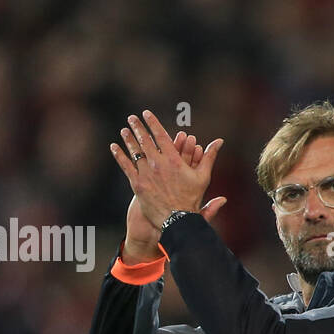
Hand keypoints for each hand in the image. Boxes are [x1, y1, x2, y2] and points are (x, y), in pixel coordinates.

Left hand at [110, 110, 224, 231]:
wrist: (177, 220)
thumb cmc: (192, 199)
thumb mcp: (203, 176)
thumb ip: (209, 157)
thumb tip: (220, 141)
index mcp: (173, 160)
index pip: (160, 135)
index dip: (153, 122)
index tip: (146, 113)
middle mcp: (158, 164)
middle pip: (145, 140)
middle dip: (137, 127)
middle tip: (132, 118)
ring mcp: (146, 173)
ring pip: (134, 151)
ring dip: (128, 138)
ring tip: (124, 130)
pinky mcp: (137, 184)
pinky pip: (126, 166)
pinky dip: (119, 155)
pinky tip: (114, 146)